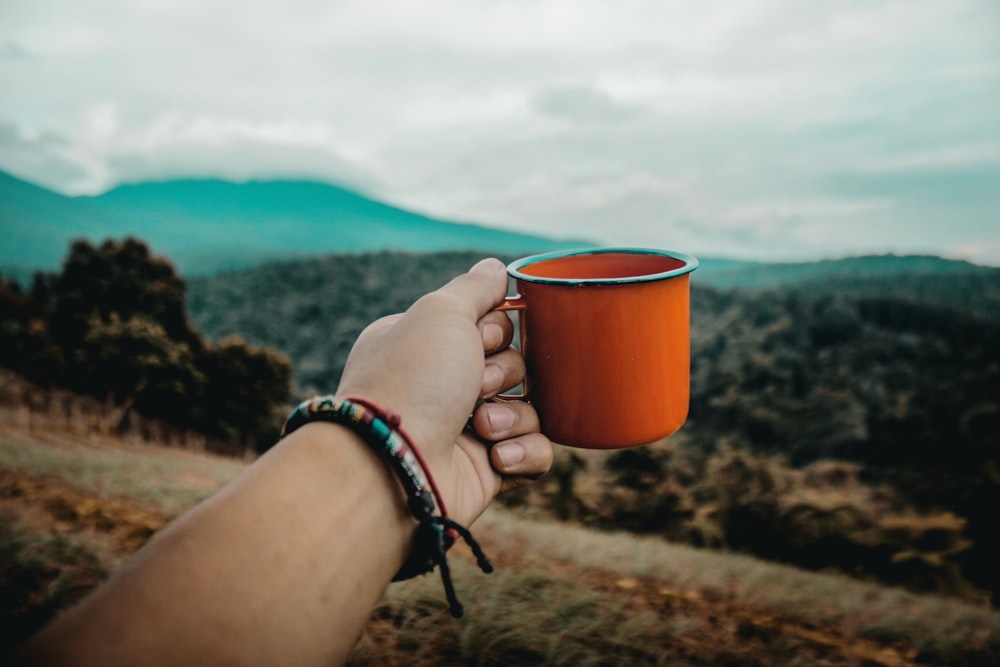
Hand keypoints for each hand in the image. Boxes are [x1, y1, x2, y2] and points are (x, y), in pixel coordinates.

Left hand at [336, 258, 552, 525]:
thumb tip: (496, 267)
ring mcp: (465, 431)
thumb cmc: (412, 380)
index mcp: (427, 346)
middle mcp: (443, 387)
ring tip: (481, 428)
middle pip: (515, 366)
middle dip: (503, 375)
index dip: (495, 331)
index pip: (490, 325)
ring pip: (529, 409)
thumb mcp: (441, 313)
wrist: (392, 464)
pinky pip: (534, 453)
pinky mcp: (486, 472)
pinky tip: (496, 457)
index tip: (477, 340)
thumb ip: (475, 288)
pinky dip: (523, 453)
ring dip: (512, 415)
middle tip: (475, 387)